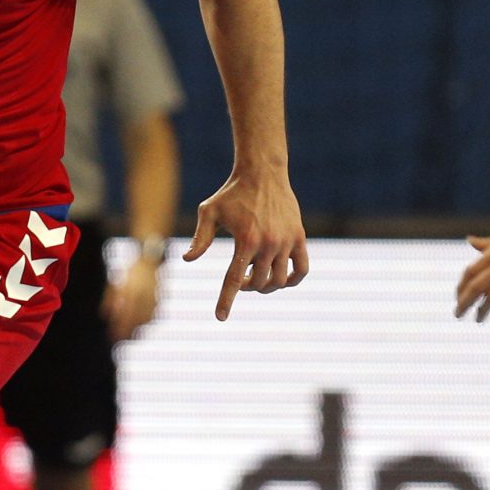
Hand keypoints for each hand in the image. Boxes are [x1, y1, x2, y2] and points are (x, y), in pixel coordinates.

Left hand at [102, 258, 161, 342]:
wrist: (149, 261)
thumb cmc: (130, 273)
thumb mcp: (116, 283)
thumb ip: (110, 298)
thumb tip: (104, 315)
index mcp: (130, 292)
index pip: (123, 315)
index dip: (118, 328)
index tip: (113, 337)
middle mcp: (142, 296)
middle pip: (134, 320)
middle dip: (128, 331)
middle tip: (122, 338)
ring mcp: (151, 298)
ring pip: (145, 319)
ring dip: (137, 327)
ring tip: (132, 332)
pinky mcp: (159, 299)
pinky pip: (153, 314)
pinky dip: (147, 320)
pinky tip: (142, 322)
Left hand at [184, 170, 307, 321]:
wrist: (263, 172)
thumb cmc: (232, 193)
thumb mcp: (209, 211)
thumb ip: (200, 238)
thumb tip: (188, 260)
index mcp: (245, 240)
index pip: (234, 280)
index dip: (226, 300)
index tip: (220, 318)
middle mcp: (268, 244)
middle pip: (258, 284)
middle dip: (246, 288)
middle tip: (240, 280)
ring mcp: (286, 241)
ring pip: (279, 281)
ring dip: (266, 286)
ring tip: (256, 277)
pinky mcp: (299, 237)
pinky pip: (302, 269)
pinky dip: (292, 280)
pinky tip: (280, 279)